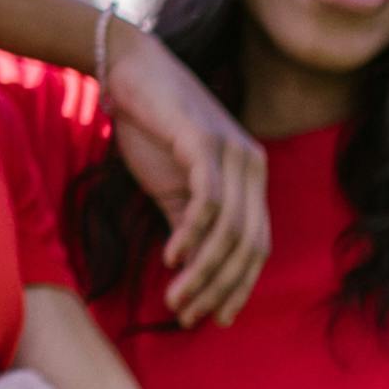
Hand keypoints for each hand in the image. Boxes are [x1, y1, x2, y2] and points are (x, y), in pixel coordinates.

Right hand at [91, 28, 271, 331]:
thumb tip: (190, 270)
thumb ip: (189, 223)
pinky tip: (171, 257)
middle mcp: (253, 166)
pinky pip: (207, 200)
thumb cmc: (153, 126)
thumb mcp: (173, 185)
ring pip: (230, 230)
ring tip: (176, 297)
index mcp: (252, 179)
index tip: (215, 318)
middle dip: (221, 288)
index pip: (257, 245)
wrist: (131, 70)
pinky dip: (192, 234)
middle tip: (190, 315)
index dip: (239, 286)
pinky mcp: (204, 142)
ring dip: (204, 271)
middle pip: (249, 245)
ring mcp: (233, 152)